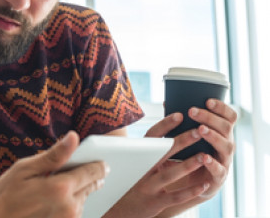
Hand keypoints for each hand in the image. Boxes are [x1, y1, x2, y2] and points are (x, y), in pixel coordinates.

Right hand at [0, 131, 108, 217]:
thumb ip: (54, 155)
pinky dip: (71, 206)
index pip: (92, 172)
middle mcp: (69, 206)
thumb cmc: (5, 194)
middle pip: (92, 187)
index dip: (99, 164)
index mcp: (61, 187)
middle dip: (92, 178)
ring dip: (80, 193)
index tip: (103, 161)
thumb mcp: (25, 168)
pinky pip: (75, 215)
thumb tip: (74, 137)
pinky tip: (59, 201)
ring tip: (67, 186)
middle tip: (91, 171)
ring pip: (84, 202)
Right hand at [106, 99, 236, 217]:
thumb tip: (169, 129)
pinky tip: (204, 184)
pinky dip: (190, 191)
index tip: (180, 115)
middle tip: (198, 131)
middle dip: (181, 141)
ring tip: (204, 156)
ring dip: (187, 165)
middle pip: (162, 153)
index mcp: (138, 158)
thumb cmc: (133, 182)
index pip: (151, 137)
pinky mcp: (155, 203)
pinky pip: (175, 196)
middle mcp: (141, 170)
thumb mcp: (137, 164)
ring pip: (169, 174)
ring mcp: (148, 187)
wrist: (119, 210)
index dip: (165, 125)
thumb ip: (151, 150)